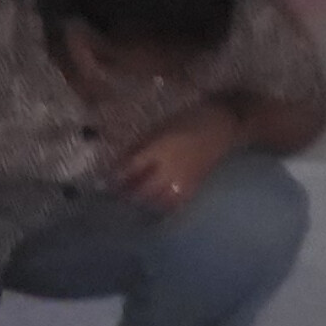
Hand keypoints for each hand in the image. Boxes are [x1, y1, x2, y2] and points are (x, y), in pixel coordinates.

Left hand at [116, 108, 243, 212]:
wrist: (224, 125)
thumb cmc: (189, 119)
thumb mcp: (159, 128)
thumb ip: (139, 147)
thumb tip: (118, 164)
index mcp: (159, 150)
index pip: (130, 170)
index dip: (114, 178)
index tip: (101, 183)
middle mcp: (169, 170)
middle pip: (141, 191)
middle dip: (126, 195)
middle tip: (112, 196)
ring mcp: (182, 182)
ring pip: (155, 202)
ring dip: (141, 203)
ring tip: (131, 201)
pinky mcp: (192, 189)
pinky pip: (172, 204)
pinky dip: (159, 206)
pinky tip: (153, 204)